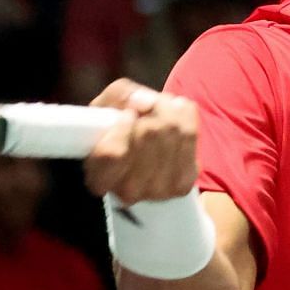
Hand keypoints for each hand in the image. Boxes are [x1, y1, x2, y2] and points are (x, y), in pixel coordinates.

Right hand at [84, 80, 199, 205]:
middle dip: (149, 110)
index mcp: (99, 178)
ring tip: (158, 113)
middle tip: (144, 110)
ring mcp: (158, 191)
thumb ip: (118, 96)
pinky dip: (184, 116)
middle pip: (149, 133)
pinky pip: (190, 133)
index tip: (126, 115)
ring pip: (173, 130)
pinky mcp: (183, 184)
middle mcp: (127, 192)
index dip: (122, 126)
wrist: (143, 155)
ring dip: (167, 110)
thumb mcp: (104, 106)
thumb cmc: (114, 128)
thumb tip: (147, 102)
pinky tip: (175, 118)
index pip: (113, 152)